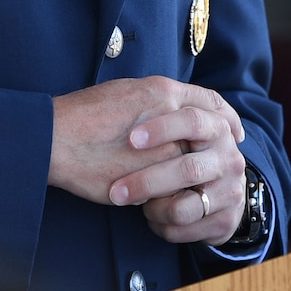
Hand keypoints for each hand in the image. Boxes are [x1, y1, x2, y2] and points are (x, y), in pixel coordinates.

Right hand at [49, 77, 242, 204]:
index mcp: (163, 91)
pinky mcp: (149, 179)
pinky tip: (160, 198)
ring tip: (181, 186)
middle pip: (206, 138)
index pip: (210, 103)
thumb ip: (156, 102)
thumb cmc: (82, 114)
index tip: (234, 131)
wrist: (56, 138)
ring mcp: (162, 150)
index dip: (227, 117)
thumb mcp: (125, 92)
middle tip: (216, 164)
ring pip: (191, 168)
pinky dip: (170, 197)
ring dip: (187, 179)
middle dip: (209, 153)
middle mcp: (169, 118)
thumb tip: (173, 111)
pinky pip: (172, 192)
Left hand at [118, 97, 247, 247]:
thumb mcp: (178, 122)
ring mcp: (231, 191)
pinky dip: (160, 226)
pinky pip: (184, 230)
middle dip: (147, 182)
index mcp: (217, 127)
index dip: (162, 128)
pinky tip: (152, 218)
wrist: (215, 188)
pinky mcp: (225, 221)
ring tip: (137, 204)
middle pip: (187, 169)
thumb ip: (168, 106)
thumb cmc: (182, 148)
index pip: (192, 120)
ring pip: (182, 208)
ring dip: (152, 209)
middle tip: (116, 192)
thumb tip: (133, 94)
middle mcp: (230, 158)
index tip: (131, 140)